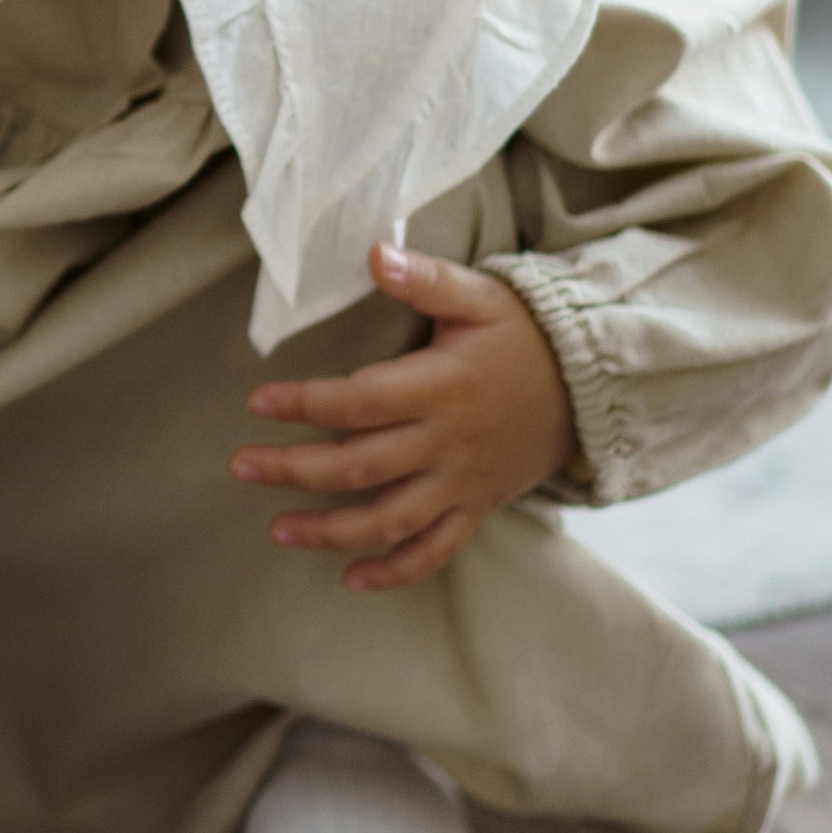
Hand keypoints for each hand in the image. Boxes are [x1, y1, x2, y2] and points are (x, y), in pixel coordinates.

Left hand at [230, 244, 577, 592]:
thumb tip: (375, 252)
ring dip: (331, 532)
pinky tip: (352, 580)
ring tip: (277, 531)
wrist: (590, 389)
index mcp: (441, 387)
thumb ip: (426, 279)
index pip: (361, 400)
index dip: (306, 403)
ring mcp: (461, 482)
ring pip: (390, 520)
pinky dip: (396, 572)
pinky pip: (435, 551)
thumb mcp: (481, 296)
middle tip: (241, 466)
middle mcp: (446, 443)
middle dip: (295, 470)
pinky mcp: (476, 507)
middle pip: (361, 466)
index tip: (257, 402)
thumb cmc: (523, 337)